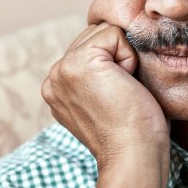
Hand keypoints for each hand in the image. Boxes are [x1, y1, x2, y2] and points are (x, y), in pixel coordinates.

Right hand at [41, 23, 169, 187]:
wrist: (134, 156)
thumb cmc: (134, 131)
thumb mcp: (105, 95)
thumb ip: (97, 71)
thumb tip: (112, 42)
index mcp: (56, 85)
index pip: (91, 45)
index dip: (115, 63)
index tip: (115, 96)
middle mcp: (53, 75)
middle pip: (96, 34)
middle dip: (118, 57)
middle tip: (120, 94)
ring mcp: (62, 69)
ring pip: (106, 31)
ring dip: (124, 57)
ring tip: (121, 90)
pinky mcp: (79, 62)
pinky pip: (116, 34)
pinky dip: (130, 57)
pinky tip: (124, 85)